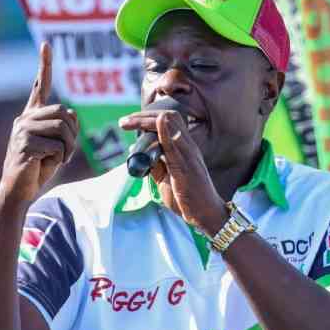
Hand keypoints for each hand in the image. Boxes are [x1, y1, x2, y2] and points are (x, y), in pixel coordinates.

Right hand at [0, 42, 78, 206]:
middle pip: (65, 113)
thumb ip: (63, 128)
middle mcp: (25, 118)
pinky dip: (59, 159)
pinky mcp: (24, 145)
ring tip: (57, 160)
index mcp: (32, 116)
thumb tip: (71, 114)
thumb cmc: (38, 168)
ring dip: (68, 149)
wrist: (18, 191)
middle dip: (73, 135)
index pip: (40, 86)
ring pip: (63, 129)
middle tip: (65, 153)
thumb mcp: (54, 145)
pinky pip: (56, 146)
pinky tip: (45, 166)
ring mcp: (22, 131)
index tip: (46, 44)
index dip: (44, 65)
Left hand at [119, 110, 225, 234]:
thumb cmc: (187, 198)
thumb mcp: (166, 178)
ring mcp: (188, 155)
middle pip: (169, 118)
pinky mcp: (185, 167)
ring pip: (170, 127)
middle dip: (143, 116)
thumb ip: (155, 165)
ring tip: (127, 123)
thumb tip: (139, 153)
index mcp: (185, 148)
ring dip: (146, 122)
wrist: (205, 213)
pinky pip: (174, 146)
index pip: (170, 121)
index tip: (130, 121)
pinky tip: (158, 122)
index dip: (149, 117)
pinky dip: (165, 132)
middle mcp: (189, 147)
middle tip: (124, 122)